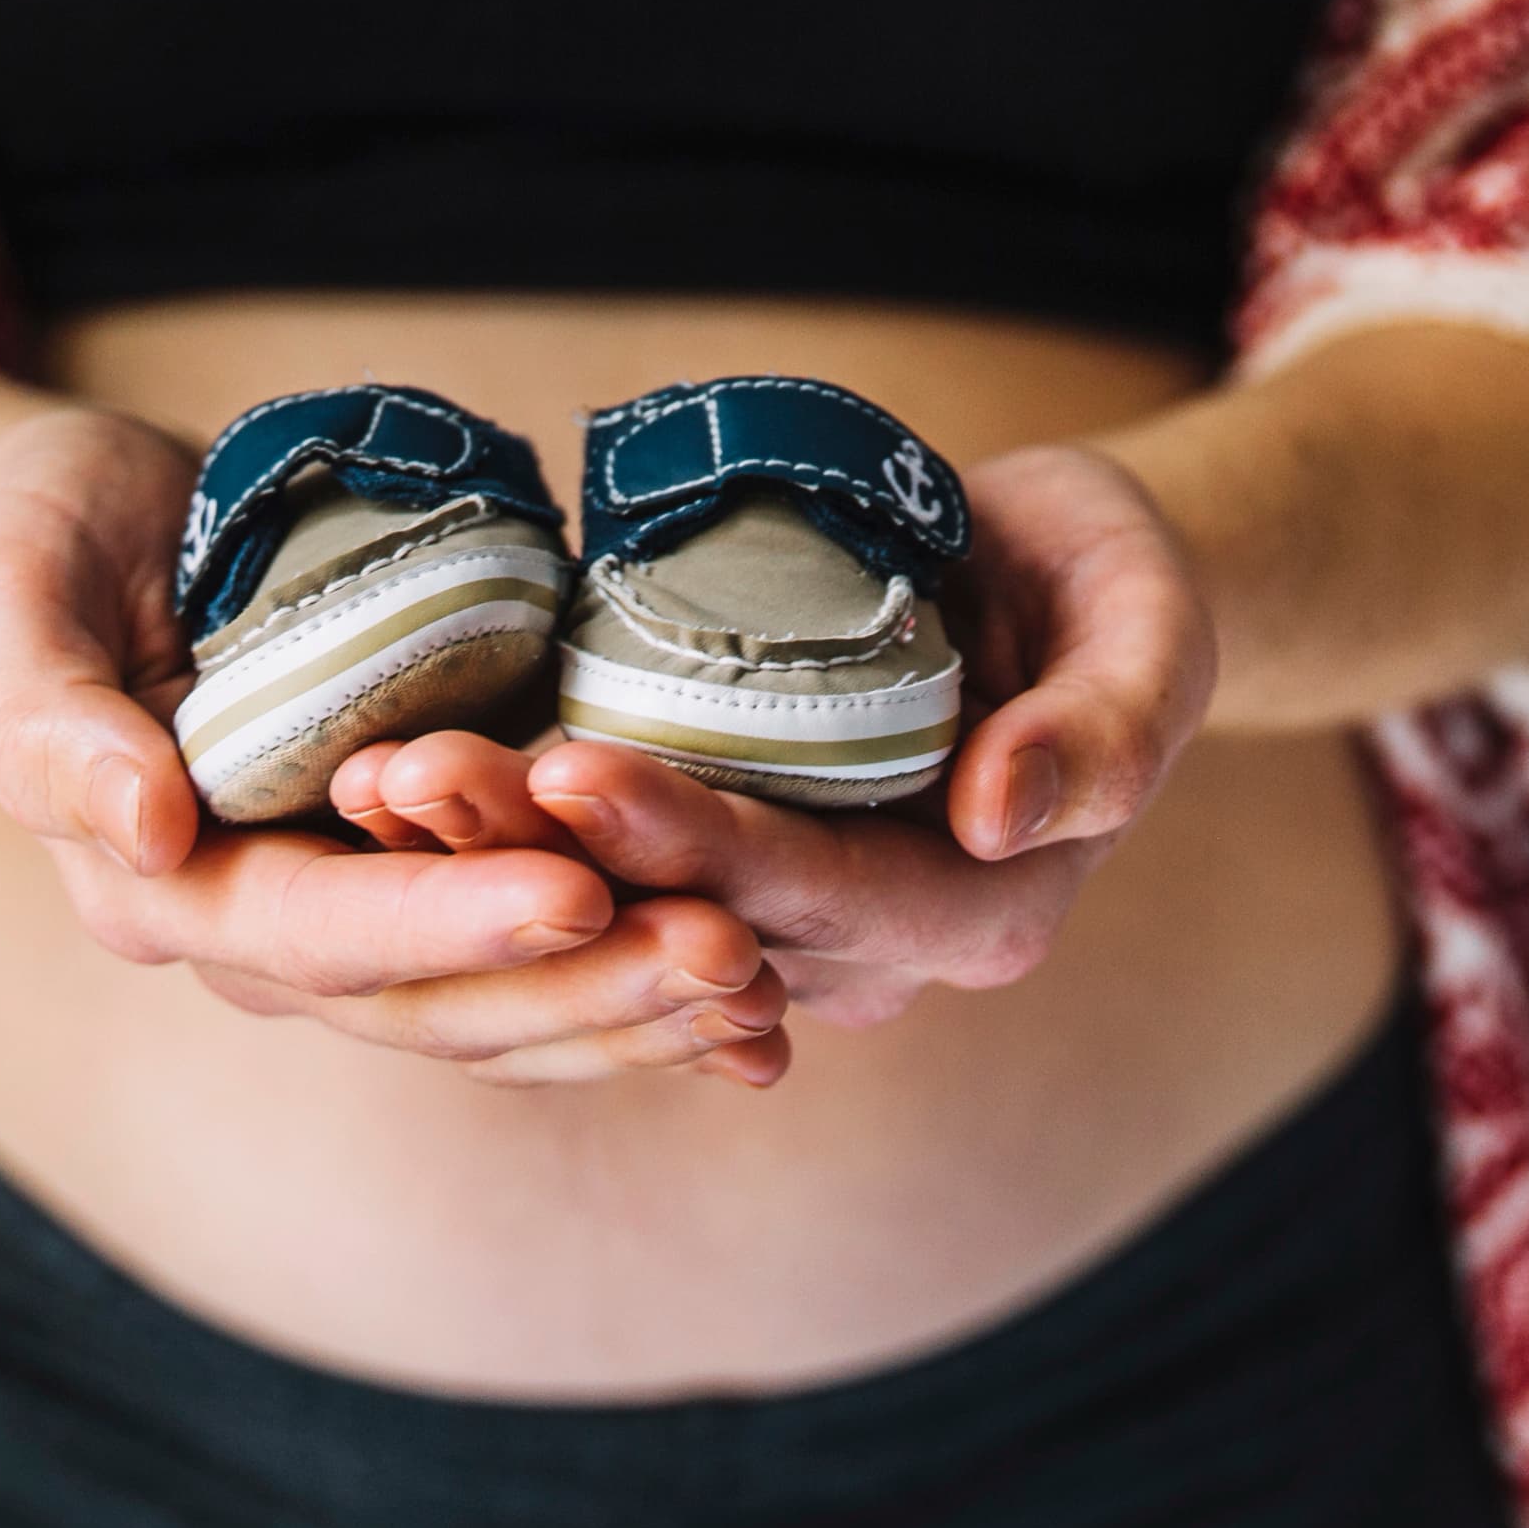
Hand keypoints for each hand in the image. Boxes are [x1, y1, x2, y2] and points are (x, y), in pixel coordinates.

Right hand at [0, 407, 789, 1082]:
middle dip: (587, 988)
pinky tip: (760, 986)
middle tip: (730, 954)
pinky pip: (538, 957)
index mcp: (161, 887)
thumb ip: (47, 720)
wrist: (93, 526)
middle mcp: (262, 933)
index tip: (575, 892)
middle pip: (437, 1002)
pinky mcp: (421, 878)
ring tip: (764, 979)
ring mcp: (352, 914)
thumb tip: (148, 830)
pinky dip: (637, 977)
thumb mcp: (6, 597)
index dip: (448, 923)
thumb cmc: (38, 543)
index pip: (318, 934)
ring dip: (637, 1005)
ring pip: (504, 1007)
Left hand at [334, 443, 1215, 1027]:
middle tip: (412, 780)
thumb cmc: (1117, 587)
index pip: (813, 894)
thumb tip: (1007, 818)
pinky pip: (586, 865)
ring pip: (614, 901)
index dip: (691, 843)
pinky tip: (382, 781)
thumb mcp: (1154, 628)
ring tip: (374, 779)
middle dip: (539, 856)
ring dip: (486, 854)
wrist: (1057, 579)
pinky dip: (491, 832)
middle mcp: (862, 948)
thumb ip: (1109, 729)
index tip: (577, 772)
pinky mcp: (706, 854)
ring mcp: (773, 913)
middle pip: (681, 913)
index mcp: (973, 913)